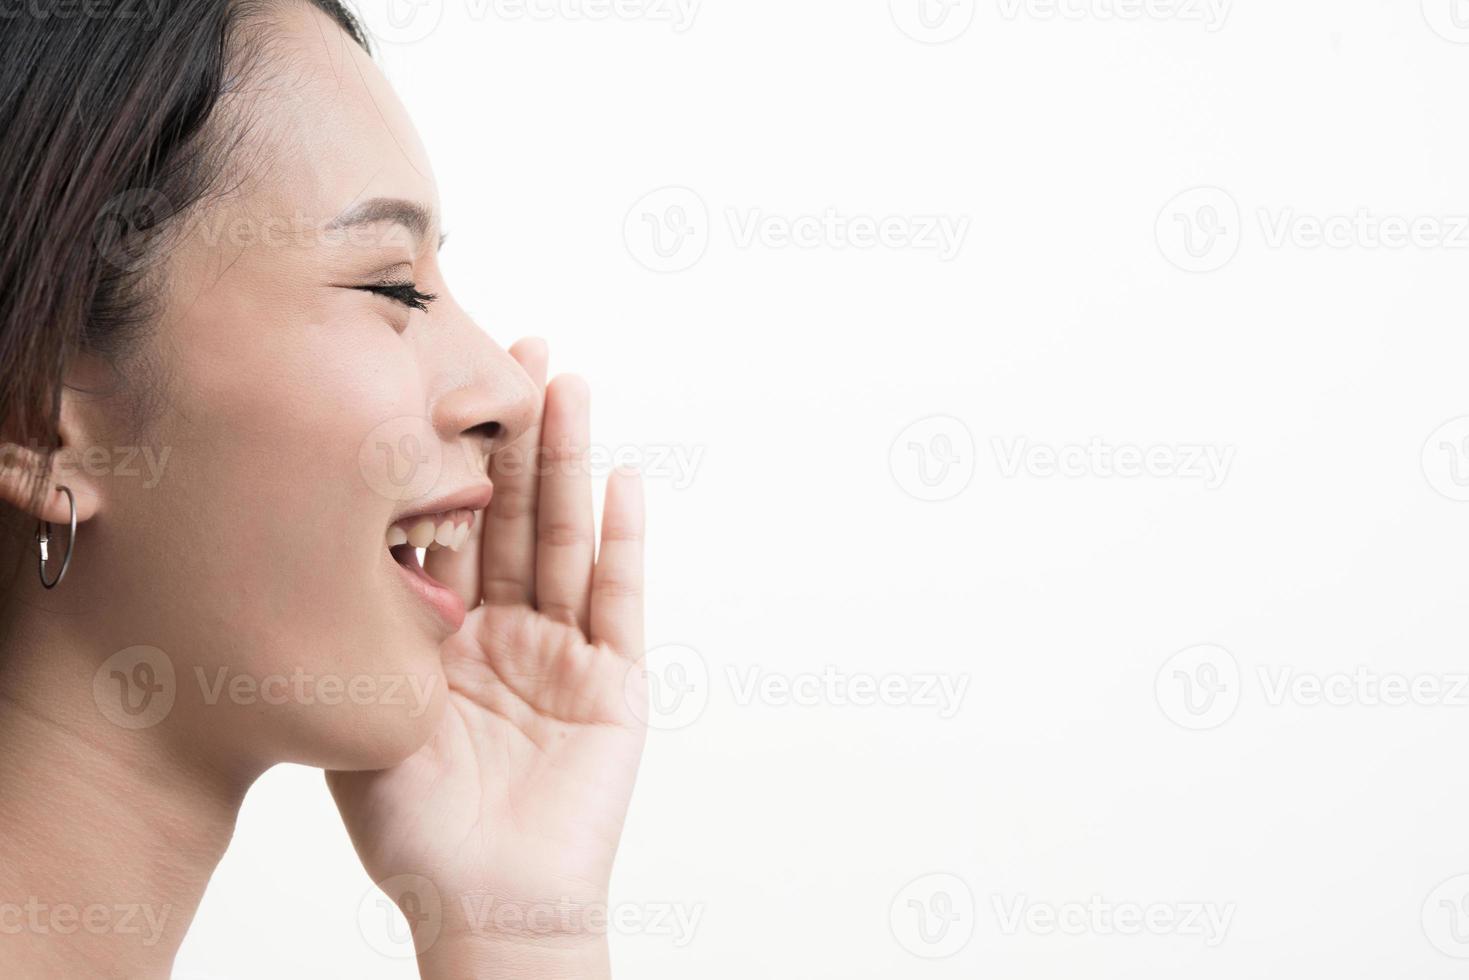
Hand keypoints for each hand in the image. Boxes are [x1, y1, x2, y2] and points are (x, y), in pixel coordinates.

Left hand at [327, 339, 646, 974]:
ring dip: (571, 464)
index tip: (440, 380)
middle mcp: (504, 628)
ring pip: (566, 539)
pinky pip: (618, 601)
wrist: (485, 904)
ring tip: (570, 388)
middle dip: (516, 433)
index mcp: (442, 634)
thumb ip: (367, 630)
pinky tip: (623, 482)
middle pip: (513, 513)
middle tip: (520, 349)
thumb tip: (328, 526)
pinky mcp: (614, 679)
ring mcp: (563, 650)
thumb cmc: (415, 830)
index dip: (447, 455)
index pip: (448, 524)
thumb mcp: (365, 713)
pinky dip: (622, 543)